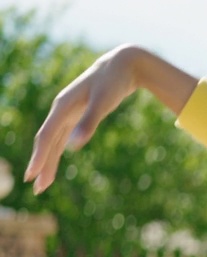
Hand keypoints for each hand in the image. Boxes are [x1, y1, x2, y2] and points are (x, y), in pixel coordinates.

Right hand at [25, 45, 195, 194]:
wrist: (121, 65)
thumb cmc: (112, 83)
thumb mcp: (103, 102)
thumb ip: (89, 123)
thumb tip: (74, 146)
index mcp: (62, 107)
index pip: (47, 137)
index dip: (39, 158)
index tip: (33, 176)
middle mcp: (60, 110)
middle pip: (47, 142)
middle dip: (41, 165)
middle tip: (37, 190)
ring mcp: (67, 113)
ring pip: (54, 142)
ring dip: (48, 162)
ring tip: (44, 183)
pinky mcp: (76, 115)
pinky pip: (62, 137)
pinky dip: (58, 151)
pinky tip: (56, 161)